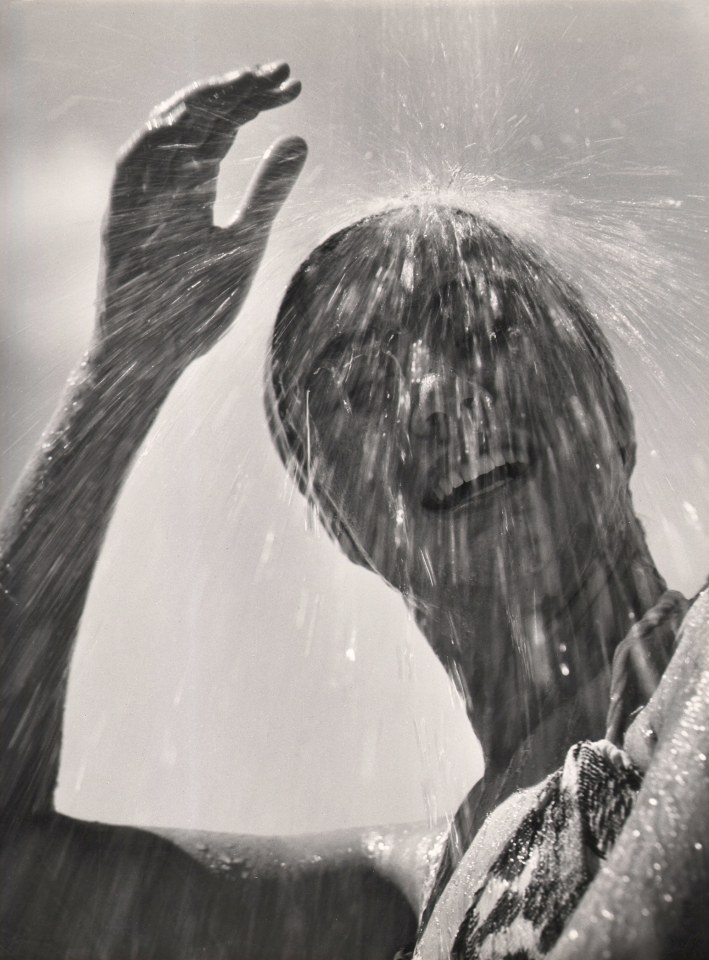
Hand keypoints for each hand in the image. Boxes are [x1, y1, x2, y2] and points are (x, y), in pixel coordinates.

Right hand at [96, 62, 306, 377]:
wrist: (156, 356)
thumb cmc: (196, 307)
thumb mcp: (244, 243)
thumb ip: (266, 193)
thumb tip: (299, 138)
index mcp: (190, 190)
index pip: (220, 129)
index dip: (252, 101)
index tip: (292, 86)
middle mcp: (162, 186)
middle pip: (194, 121)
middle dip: (236, 92)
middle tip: (281, 75)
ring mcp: (140, 201)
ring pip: (163, 134)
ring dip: (202, 105)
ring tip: (244, 86)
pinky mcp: (119, 222)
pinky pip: (131, 170)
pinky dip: (156, 143)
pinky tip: (188, 122)